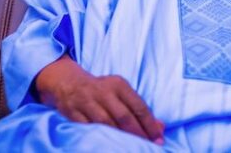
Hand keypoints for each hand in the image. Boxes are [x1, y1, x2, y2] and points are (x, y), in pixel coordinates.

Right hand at [34, 55, 164, 143]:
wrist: (69, 83)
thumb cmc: (102, 91)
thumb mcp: (121, 93)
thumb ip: (139, 109)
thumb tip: (160, 126)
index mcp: (119, 85)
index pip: (138, 106)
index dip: (150, 124)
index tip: (159, 138)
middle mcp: (104, 92)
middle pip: (124, 116)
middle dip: (138, 134)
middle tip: (149, 146)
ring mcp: (87, 102)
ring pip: (106, 124)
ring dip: (120, 139)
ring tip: (131, 149)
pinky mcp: (73, 113)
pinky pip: (88, 129)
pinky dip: (99, 139)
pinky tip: (109, 147)